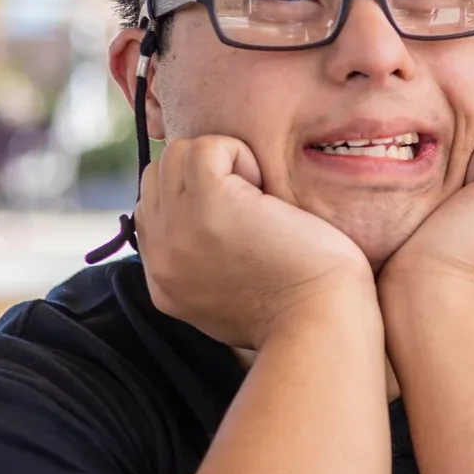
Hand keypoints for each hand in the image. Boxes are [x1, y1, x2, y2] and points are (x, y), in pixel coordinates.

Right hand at [135, 135, 375, 349]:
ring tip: (260, 199)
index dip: (195, 198)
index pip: (151, 212)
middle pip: (158, 178)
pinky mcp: (210, 203)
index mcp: (164, 282)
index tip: (241, 219)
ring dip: (223, 164)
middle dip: (205, 176)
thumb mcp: (233, 300)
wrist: (321, 324)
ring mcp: (179, 229)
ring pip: (175, 157)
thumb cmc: (303, 312)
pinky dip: (240, 154)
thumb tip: (207, 231)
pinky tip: (267, 190)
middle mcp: (160, 257)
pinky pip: (206, 148)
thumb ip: (204, 267)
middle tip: (253, 208)